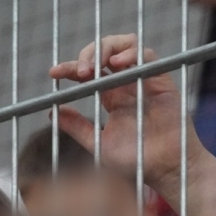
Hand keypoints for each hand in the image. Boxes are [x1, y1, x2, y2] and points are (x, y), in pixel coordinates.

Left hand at [50, 35, 206, 198]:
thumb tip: (52, 112)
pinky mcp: (161, 80)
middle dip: (88, 54)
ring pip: (126, 45)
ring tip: (94, 66)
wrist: (164, 170)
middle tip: (78, 71)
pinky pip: (147, 56)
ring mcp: (144, 80)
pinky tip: (118, 64)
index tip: (54, 73)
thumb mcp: (99, 144)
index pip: (89, 73)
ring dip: (107, 49)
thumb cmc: (135, 162)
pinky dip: (131, 54)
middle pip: (106, 52)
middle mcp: (127, 84)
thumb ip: (77, 127)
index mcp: (111, 97)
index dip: (71, 68)